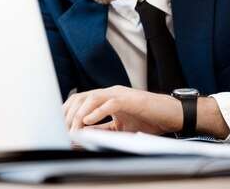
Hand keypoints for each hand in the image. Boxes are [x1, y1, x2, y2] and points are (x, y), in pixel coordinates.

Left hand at [63, 85, 182, 134]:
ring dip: (79, 115)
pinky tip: (88, 122)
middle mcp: (110, 92)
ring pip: (91, 98)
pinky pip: (109, 103)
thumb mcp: (120, 127)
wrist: (171, 115)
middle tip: (62, 132)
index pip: (79, 100)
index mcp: (106, 98)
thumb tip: (82, 137)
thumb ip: (101, 129)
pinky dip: (97, 112)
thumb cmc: (149, 120)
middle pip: (80, 98)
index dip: (66, 113)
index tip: (57, 128)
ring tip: (73, 129)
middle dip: (68, 115)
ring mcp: (119, 94)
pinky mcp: (130, 99)